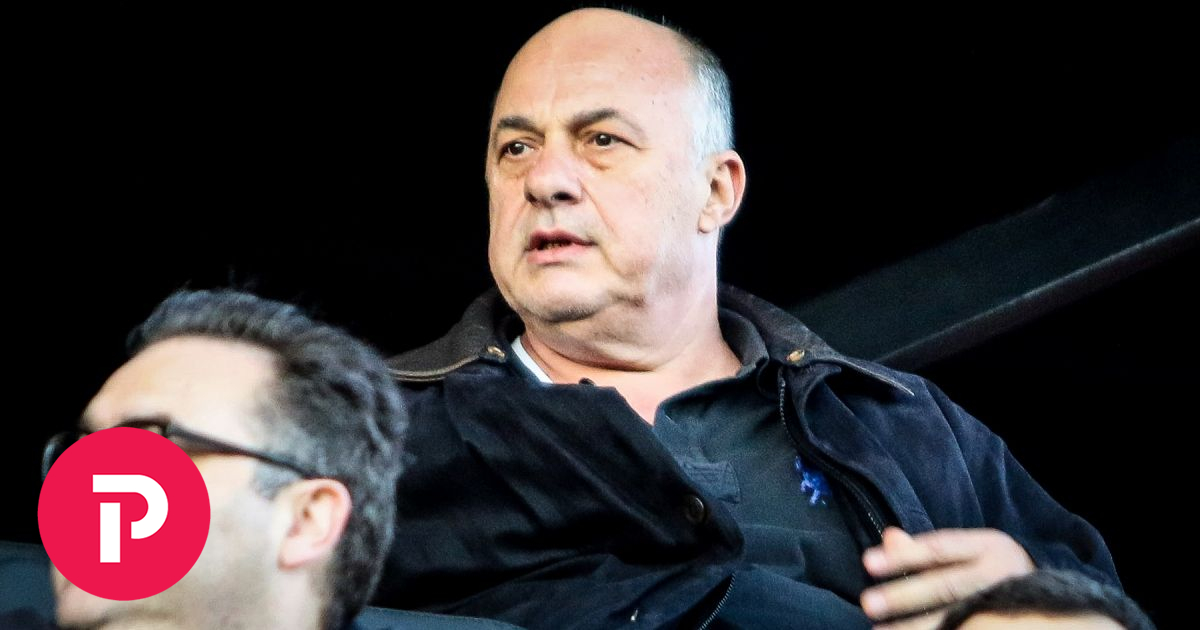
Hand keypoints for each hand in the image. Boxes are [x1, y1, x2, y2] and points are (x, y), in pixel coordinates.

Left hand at [859, 527, 1033, 628]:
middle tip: (868, 603)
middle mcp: (1000, 576)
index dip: (903, 556)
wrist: (1052, 606)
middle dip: (905, 596)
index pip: (940, 549)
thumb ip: (928, 550)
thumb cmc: (995, 574)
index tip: (868, 563)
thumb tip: (889, 537)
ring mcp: (1003, 607)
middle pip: (946, 586)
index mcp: (991, 547)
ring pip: (953, 617)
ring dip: (913, 626)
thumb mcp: (970, 553)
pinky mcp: (1002, 629)